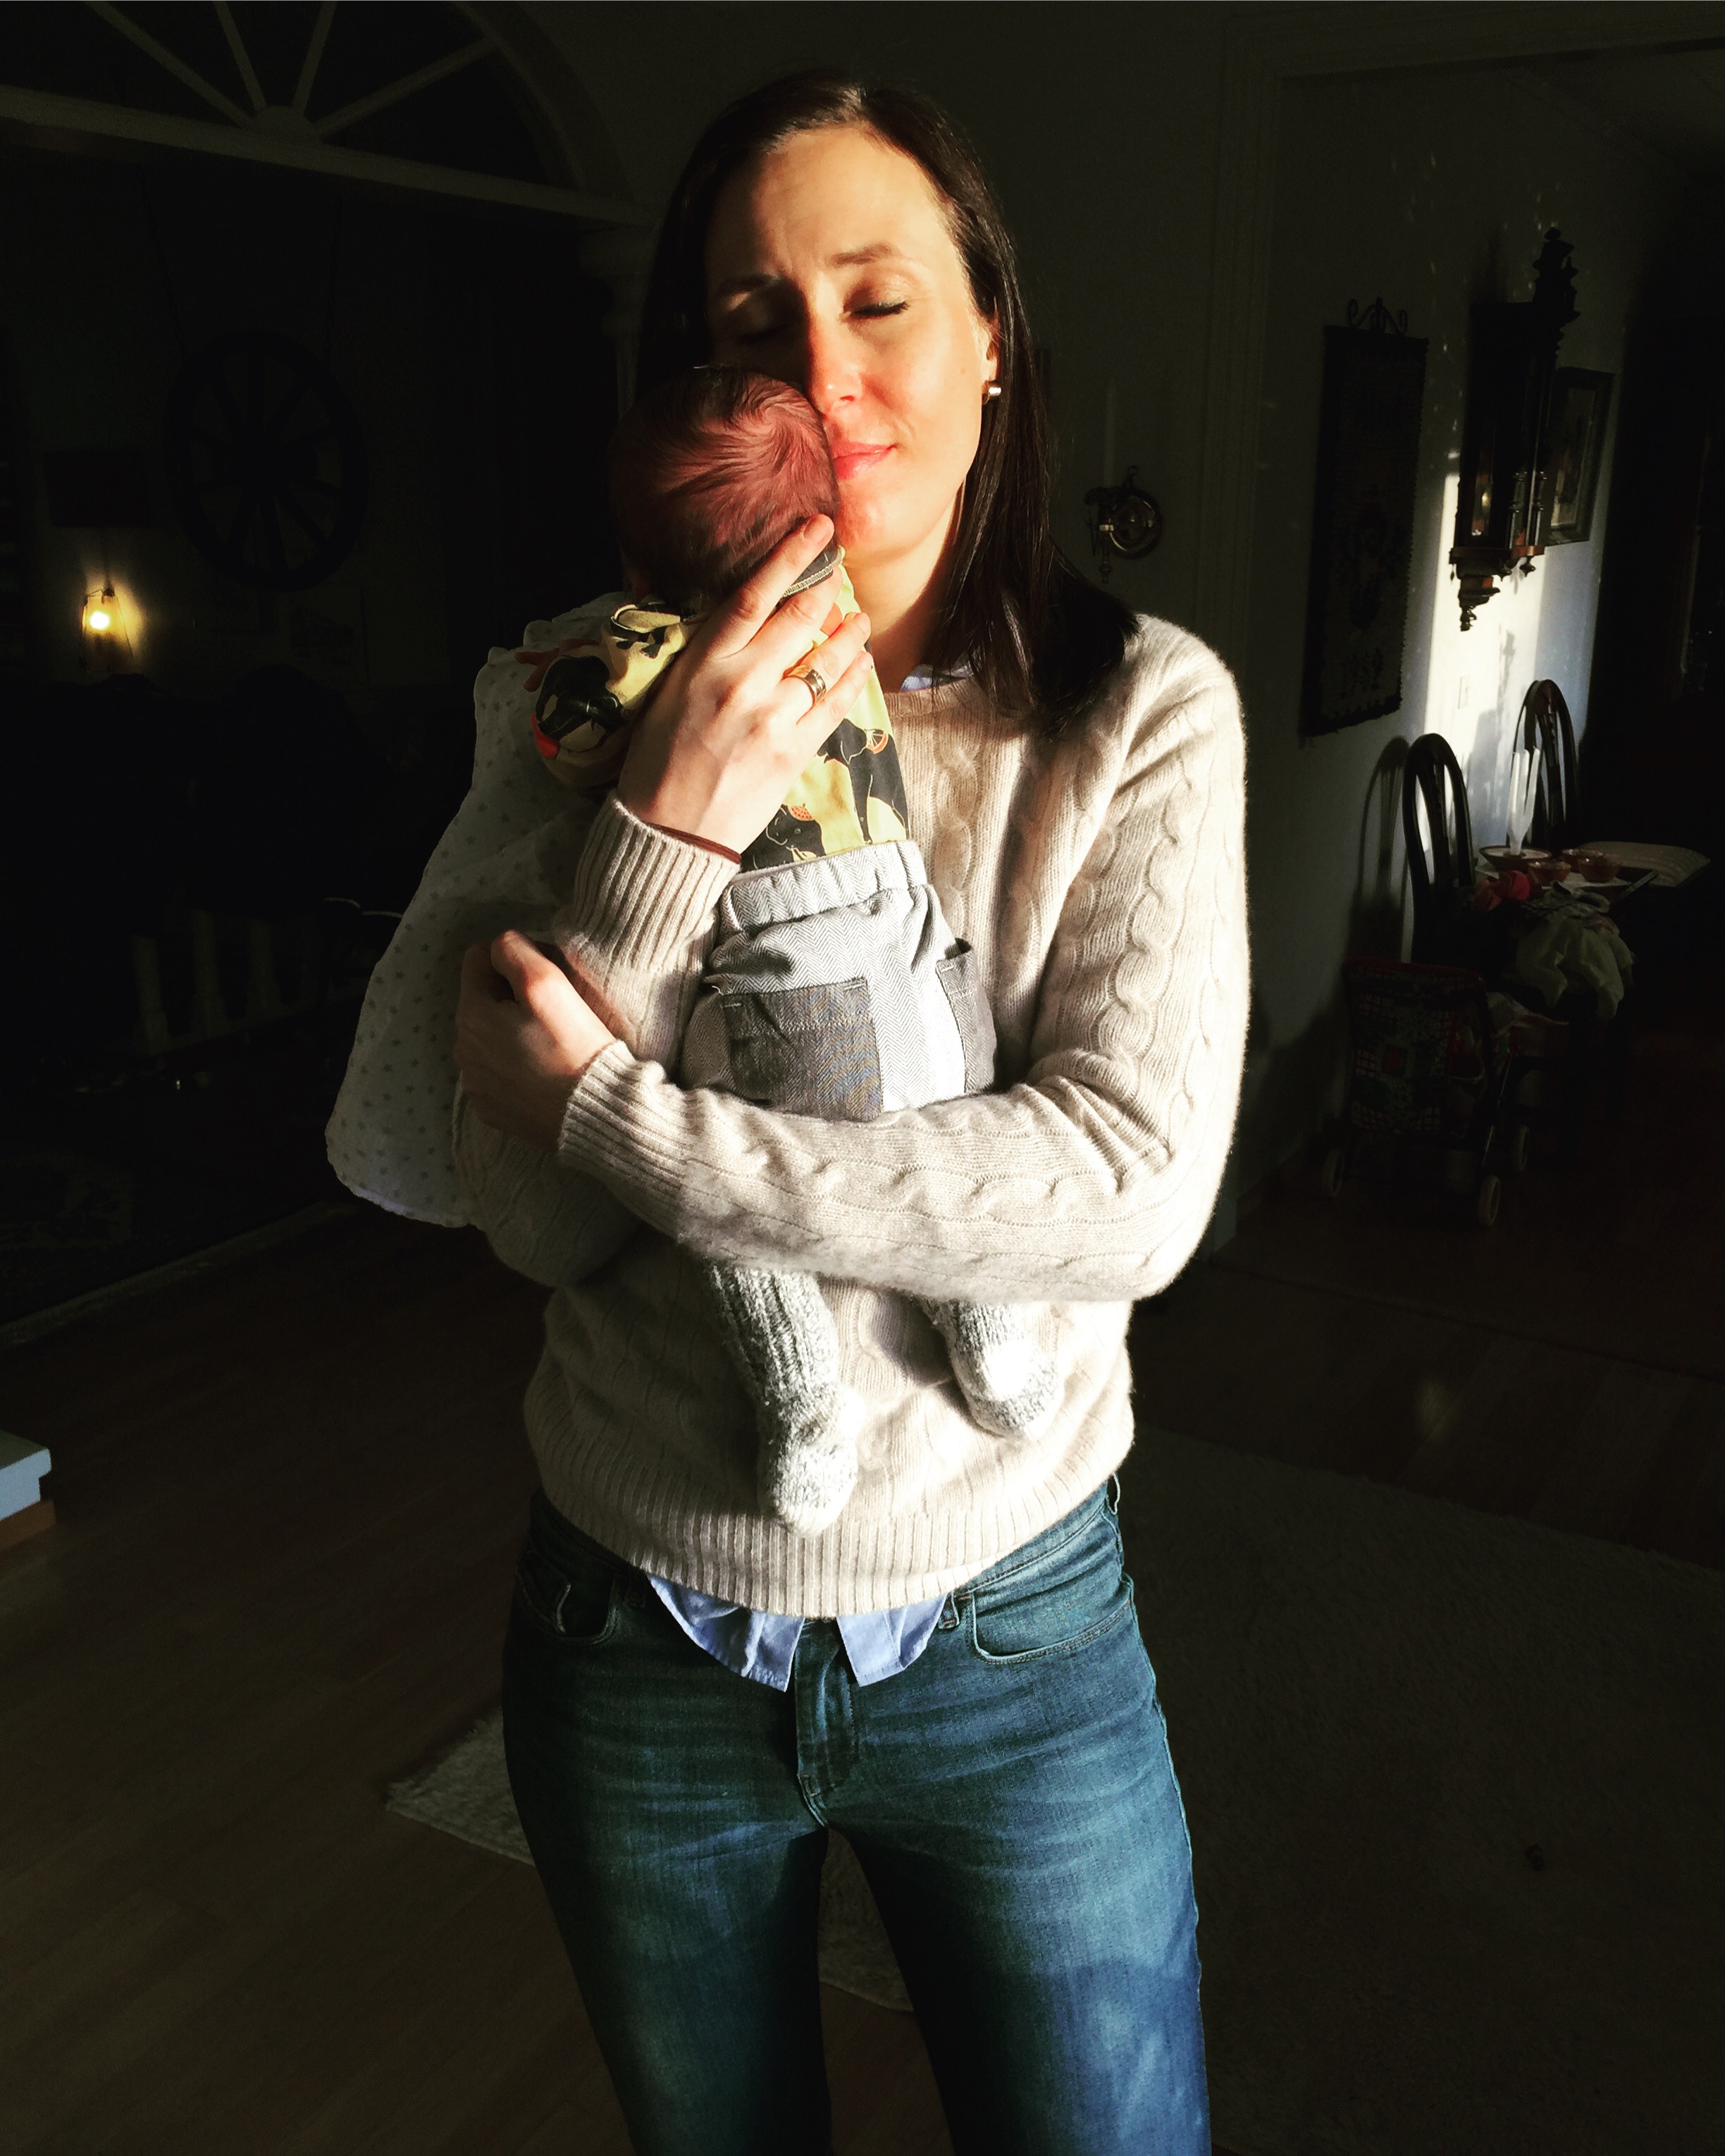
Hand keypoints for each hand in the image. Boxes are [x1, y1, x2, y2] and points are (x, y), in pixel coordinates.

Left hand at [454, 932, 615, 1149]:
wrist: (594, 1114)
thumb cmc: (573, 1048)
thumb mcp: (546, 982)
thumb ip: (514, 950)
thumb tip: (500, 946)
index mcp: (471, 1015)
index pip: (478, 959)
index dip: (515, 956)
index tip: (548, 973)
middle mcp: (464, 1050)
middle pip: (483, 999)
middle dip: (512, 995)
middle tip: (555, 1008)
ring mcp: (476, 1083)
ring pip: (490, 1035)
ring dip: (513, 1030)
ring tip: (552, 1040)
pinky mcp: (491, 1108)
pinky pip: (498, 1070)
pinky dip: (517, 1063)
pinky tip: (545, 1069)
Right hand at [616, 515, 875, 852]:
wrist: (668, 830)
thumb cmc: (657, 760)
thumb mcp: (667, 694)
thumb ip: (706, 654)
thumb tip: (741, 617)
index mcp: (703, 664)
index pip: (753, 596)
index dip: (789, 557)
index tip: (816, 530)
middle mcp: (741, 685)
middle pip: (798, 620)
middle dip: (826, 588)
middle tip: (840, 570)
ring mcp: (772, 719)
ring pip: (825, 661)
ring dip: (848, 633)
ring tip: (858, 619)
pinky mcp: (793, 753)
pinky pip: (835, 706)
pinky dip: (854, 679)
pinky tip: (863, 663)